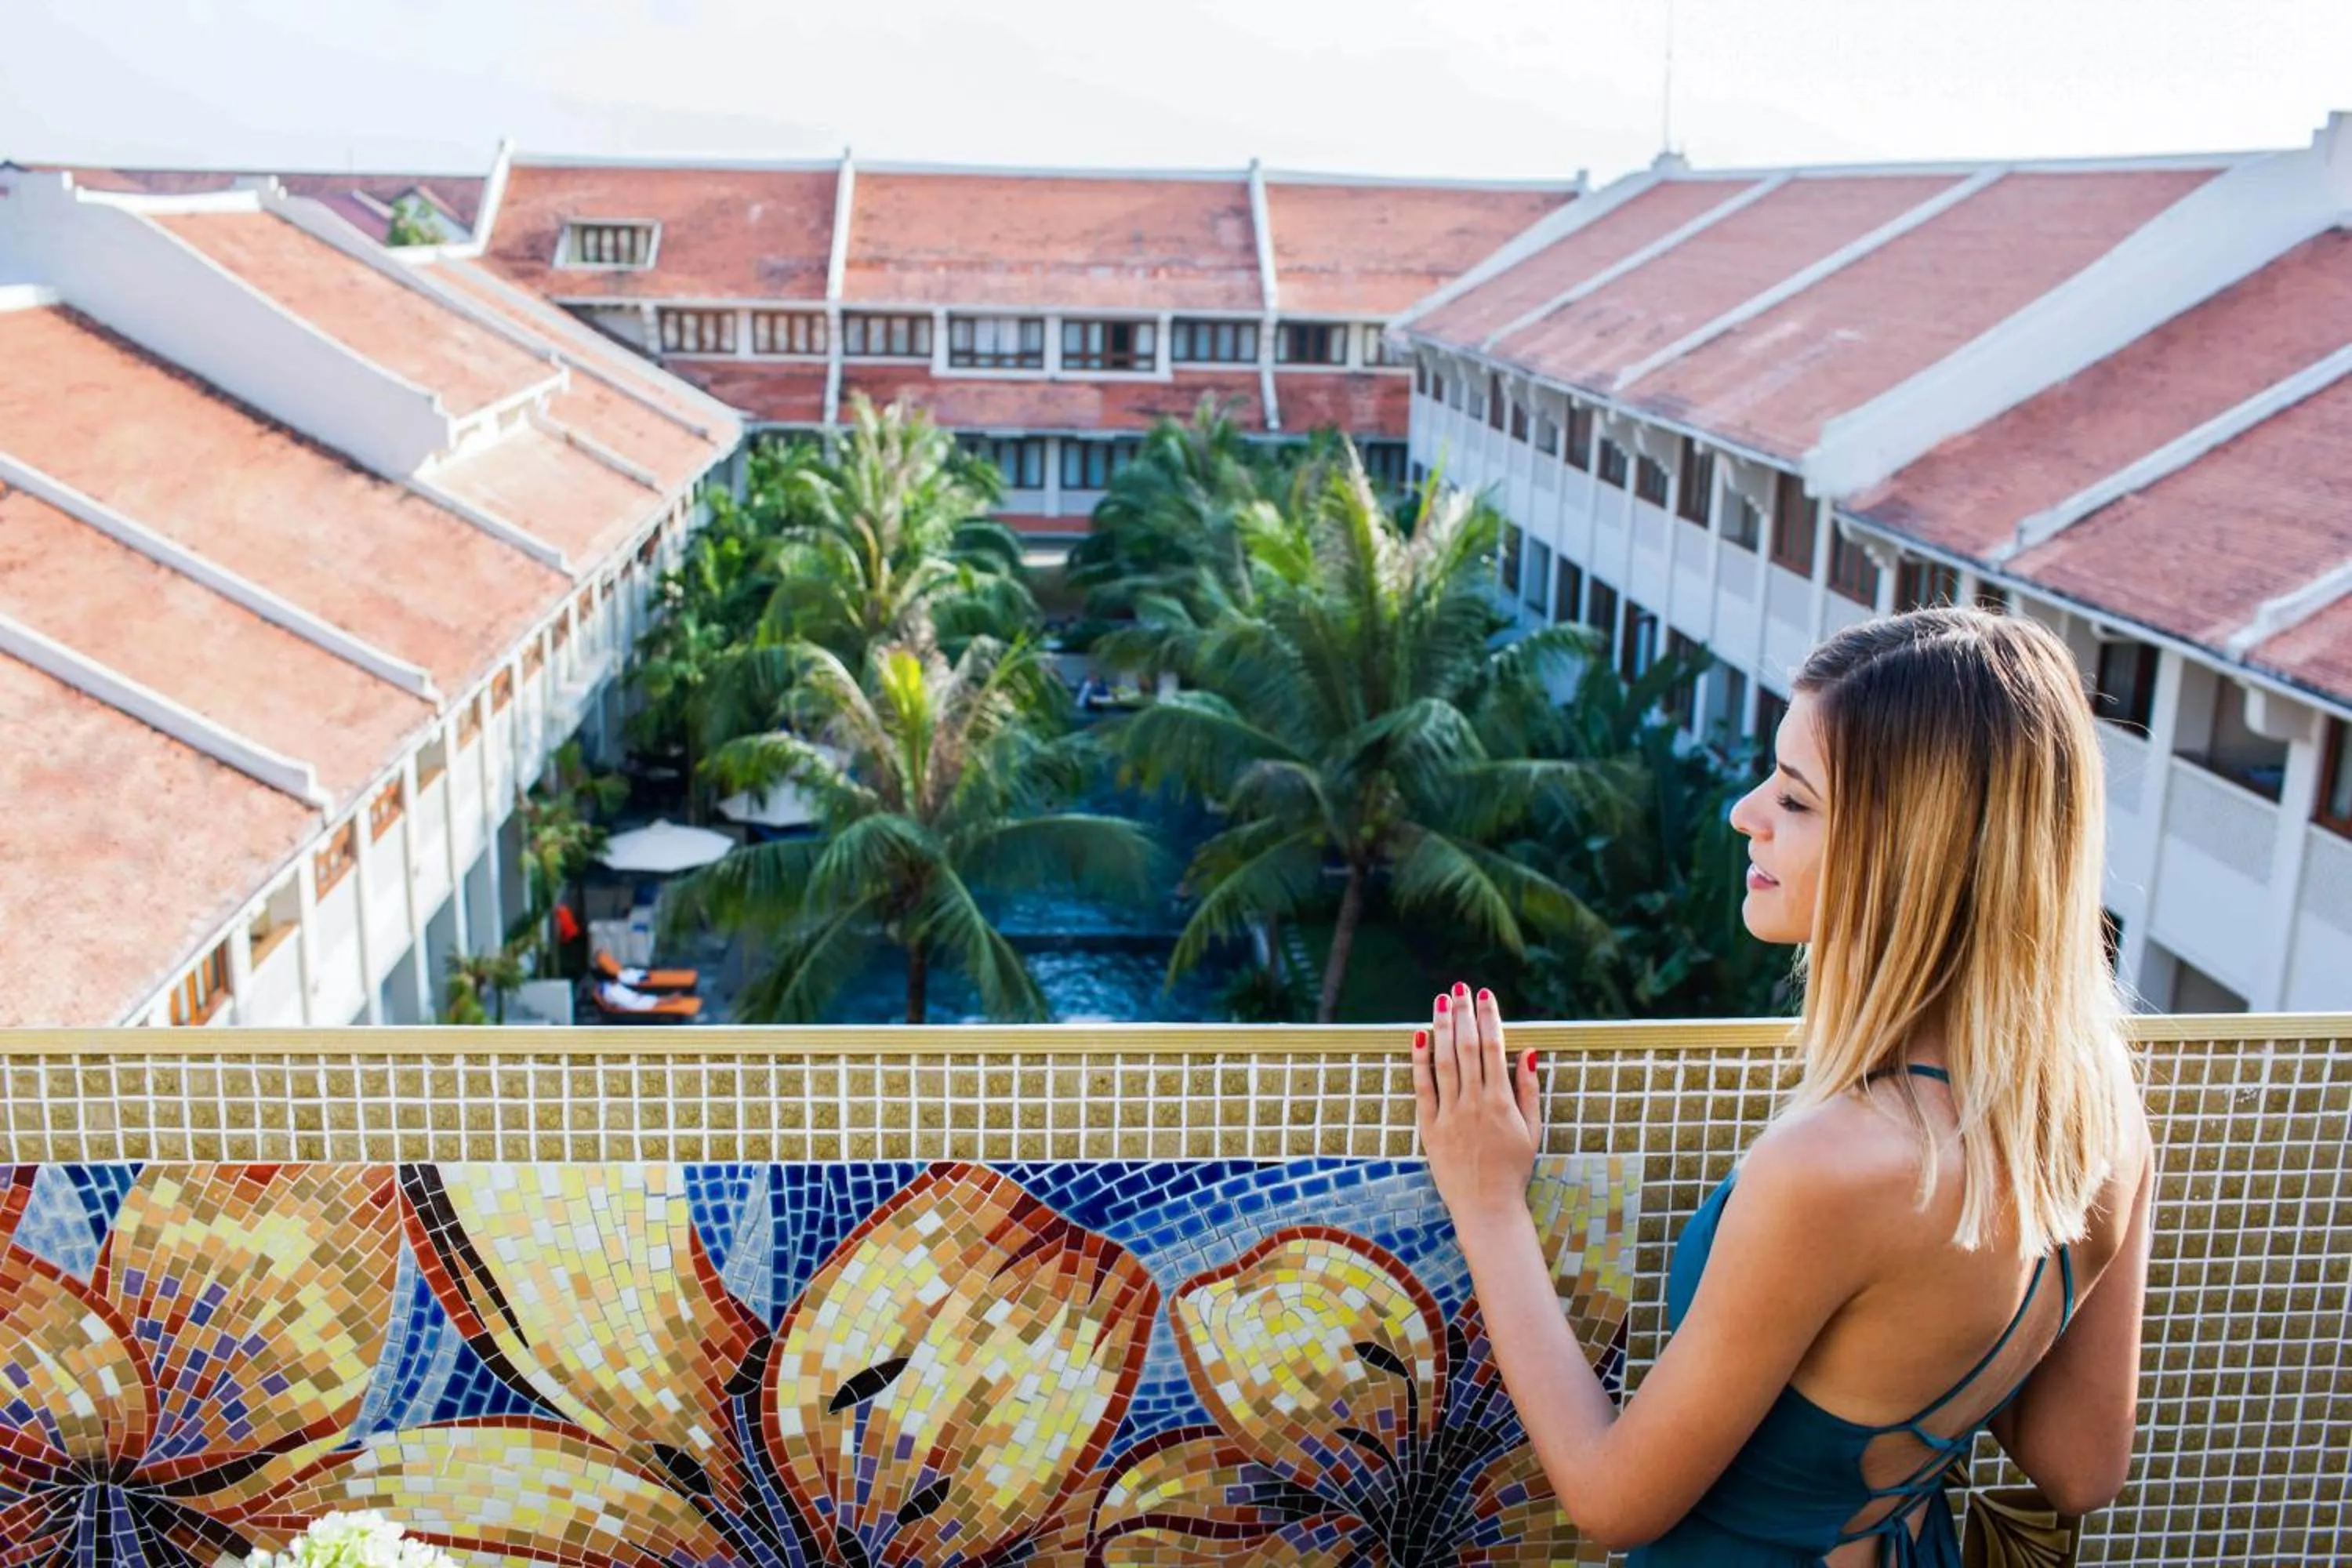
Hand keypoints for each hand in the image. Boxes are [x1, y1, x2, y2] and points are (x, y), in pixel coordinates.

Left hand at [1413, 982, 1542, 1228]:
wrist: (1487, 1207)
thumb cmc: (1513, 1169)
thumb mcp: (1532, 1130)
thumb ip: (1529, 1090)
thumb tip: (1528, 1052)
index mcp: (1502, 1102)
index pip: (1493, 1048)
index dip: (1489, 1018)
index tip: (1485, 995)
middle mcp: (1475, 1102)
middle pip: (1467, 1047)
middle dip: (1464, 1013)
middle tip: (1460, 987)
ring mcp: (1451, 1114)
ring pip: (1444, 1061)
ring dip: (1443, 1027)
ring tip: (1441, 1001)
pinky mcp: (1430, 1127)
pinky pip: (1423, 1087)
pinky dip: (1420, 1061)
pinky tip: (1419, 1036)